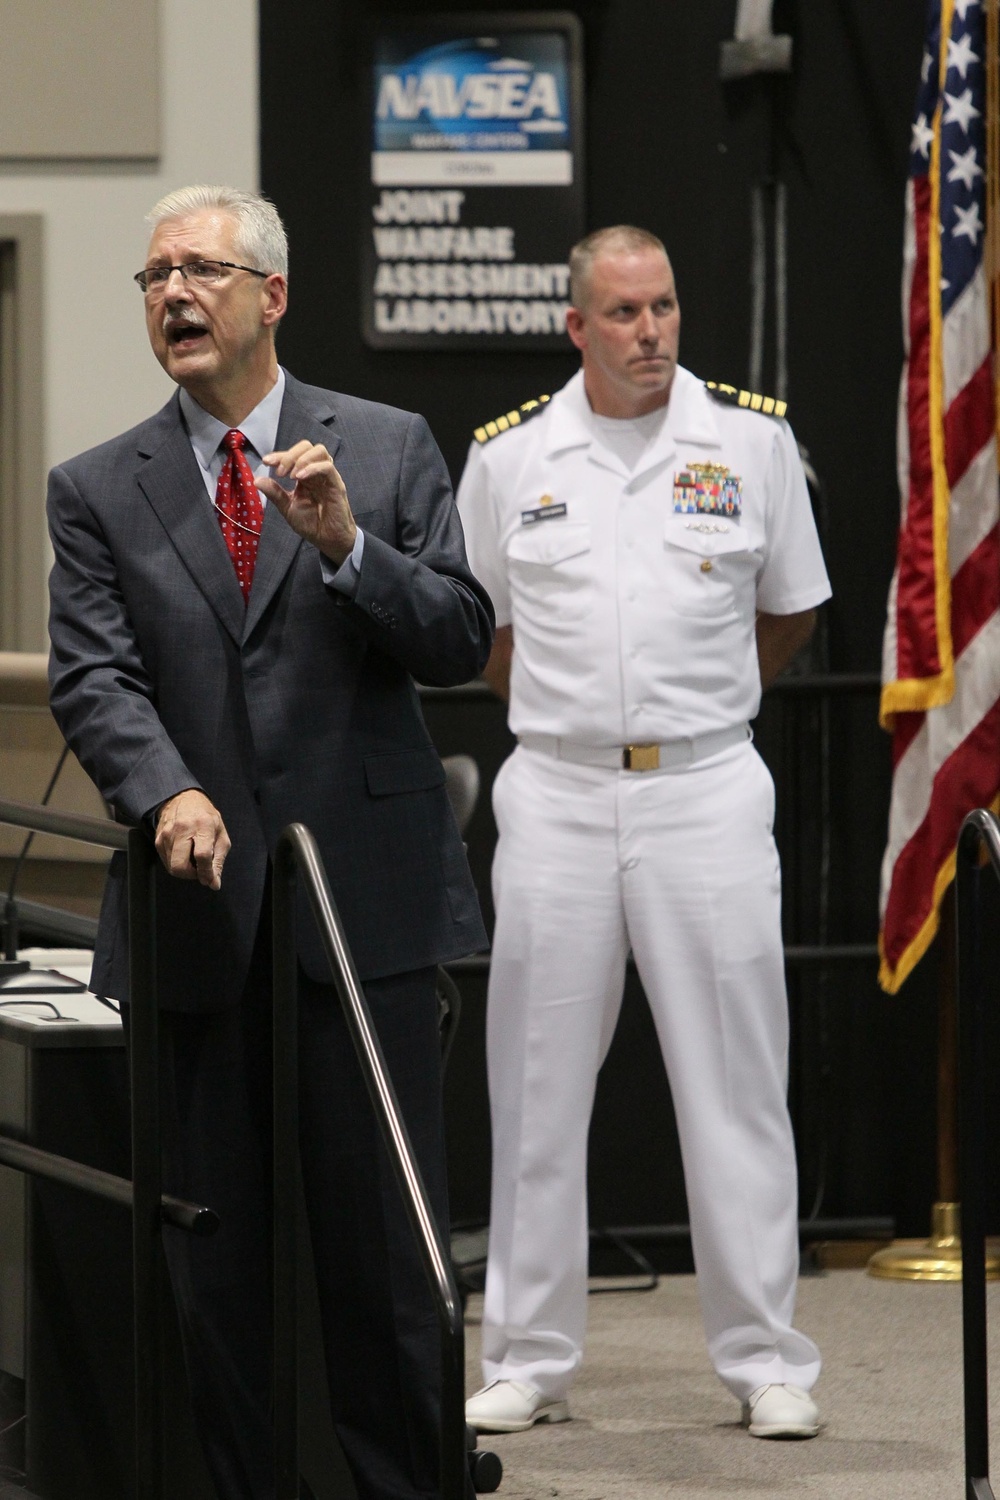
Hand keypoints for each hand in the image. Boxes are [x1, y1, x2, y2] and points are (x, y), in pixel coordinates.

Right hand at [154, 789, 230, 889]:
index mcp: (202, 826)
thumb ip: (218, 861)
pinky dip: (176, 863)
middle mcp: (182, 829)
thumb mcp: (221, 835)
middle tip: (199, 869)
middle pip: (180, 866)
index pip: (202, 855)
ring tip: (193, 858)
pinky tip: (184, 854)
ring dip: (184, 869)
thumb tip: (213, 883)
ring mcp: (167, 834)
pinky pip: (166, 862)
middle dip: (191, 874)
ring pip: (172, 867)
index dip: (206, 873)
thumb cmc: (206, 817)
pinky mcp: (157, 839)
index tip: (209, 879)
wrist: (184, 799)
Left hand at [257, 441, 357, 565]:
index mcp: (305, 476)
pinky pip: (327, 467)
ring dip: (301, 459)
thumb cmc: (311, 524)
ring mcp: (327, 477)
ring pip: (319, 451)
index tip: (266, 462)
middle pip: (306, 446)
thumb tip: (257, 480)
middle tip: (280, 472)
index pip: (293, 456)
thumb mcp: (288, 508)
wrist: (328, 540)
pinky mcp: (337, 484)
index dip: (279, 455)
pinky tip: (300, 478)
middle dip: (289, 455)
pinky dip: (312, 468)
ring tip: (291, 476)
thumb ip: (275, 493)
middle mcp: (316, 472)